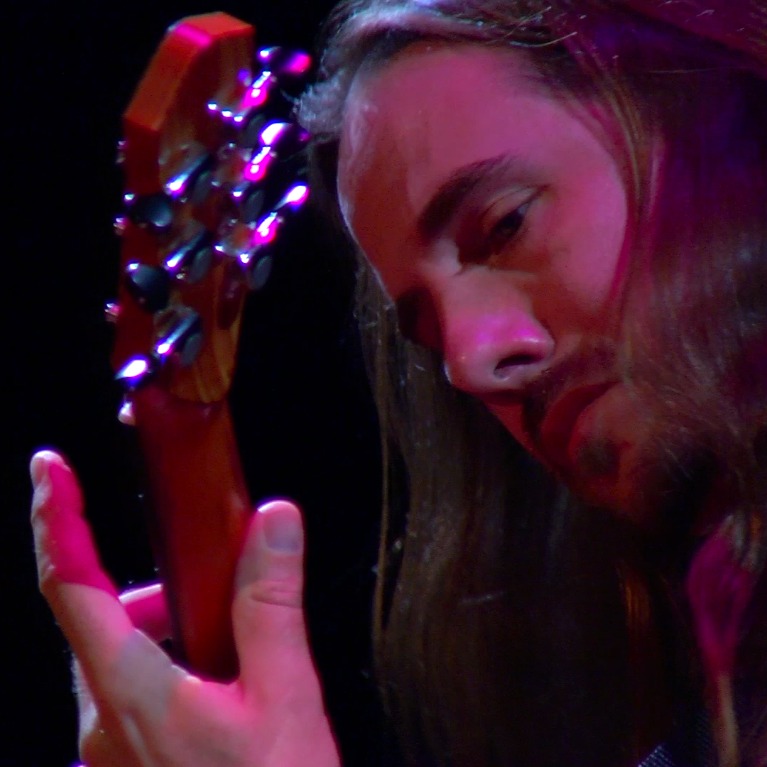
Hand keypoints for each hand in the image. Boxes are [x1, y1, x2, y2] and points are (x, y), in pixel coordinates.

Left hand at [30, 450, 339, 766]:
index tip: (49, 468)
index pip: (72, 587)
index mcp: (130, 696)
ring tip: (238, 655)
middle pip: (104, 617)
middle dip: (157, 584)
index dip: (54, 518)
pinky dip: (174, 662)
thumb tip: (273, 519)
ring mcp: (111, 751)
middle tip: (218, 579)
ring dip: (172, 628)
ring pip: (123, 654)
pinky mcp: (130, 763)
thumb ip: (271, 604)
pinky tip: (227, 688)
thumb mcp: (285, 698)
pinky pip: (136, 687)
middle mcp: (102, 724)